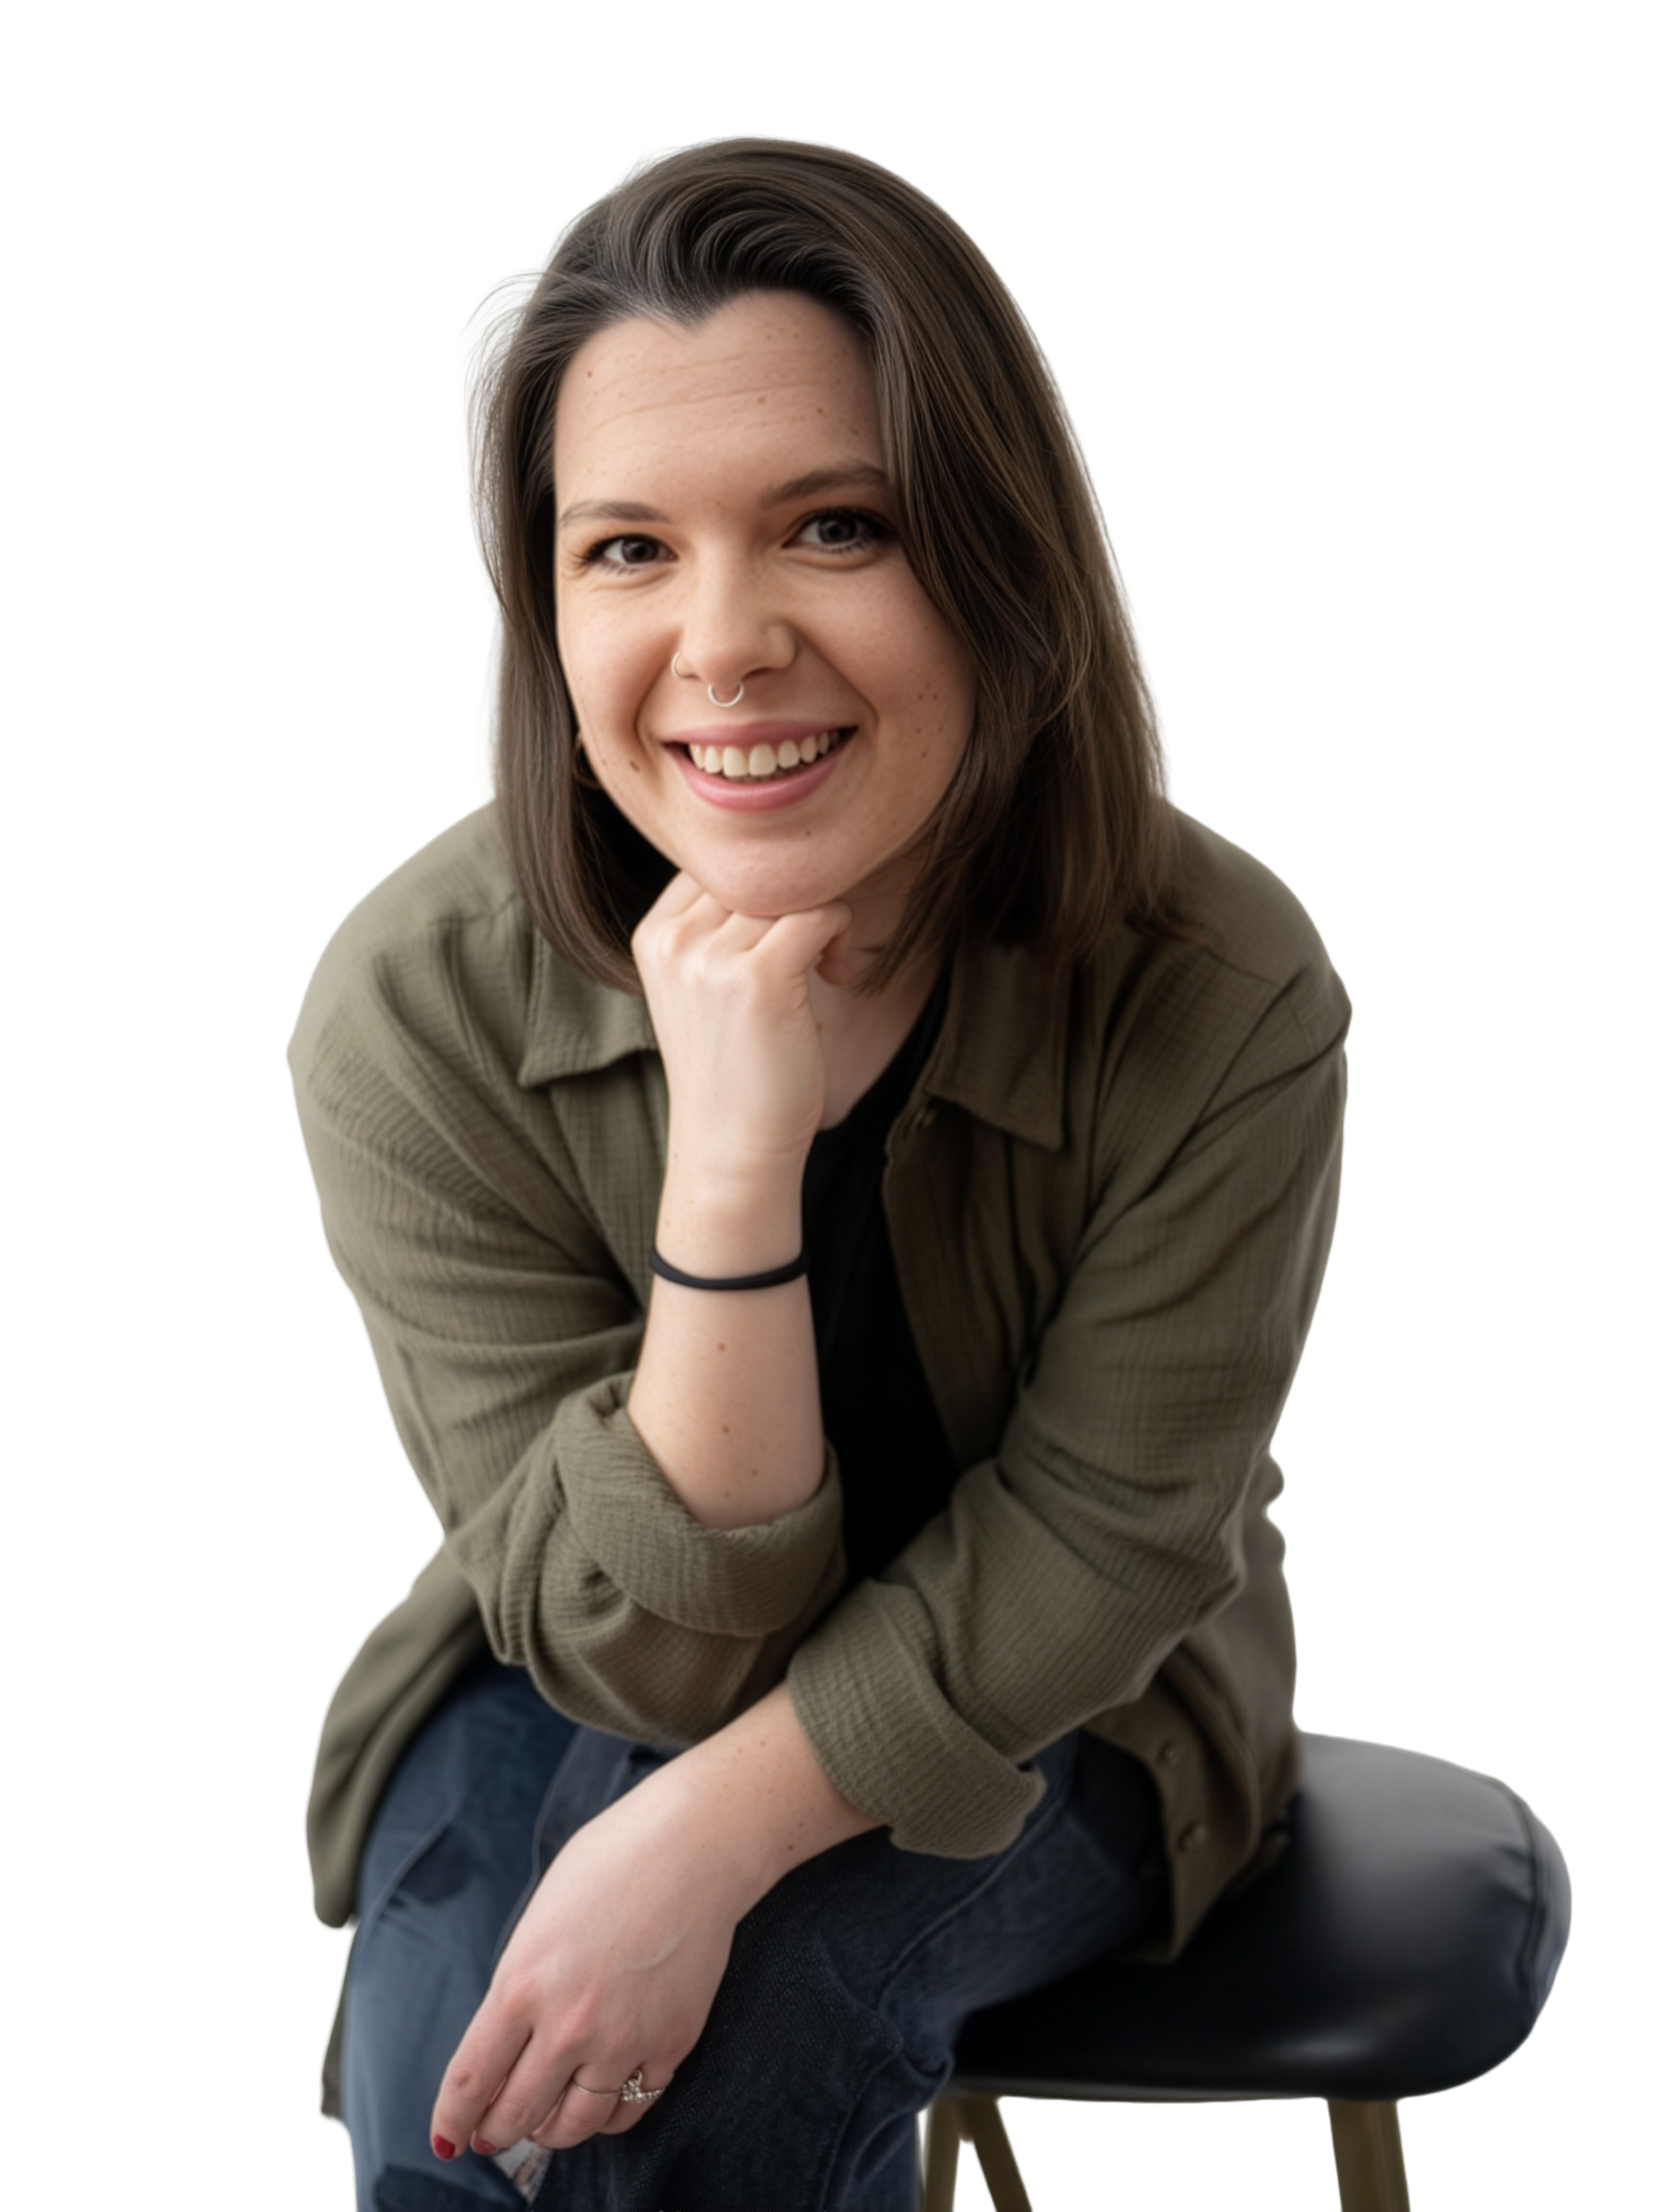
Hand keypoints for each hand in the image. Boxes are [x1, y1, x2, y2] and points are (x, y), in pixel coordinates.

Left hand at [430, 1761, 749, 2159]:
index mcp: (521, 1985)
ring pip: (574, 2124)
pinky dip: (608, 2113)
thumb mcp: (538, 1922)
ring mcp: (623, 2039)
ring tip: (545, 2122)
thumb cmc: (610, 1864)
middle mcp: (568, 2024)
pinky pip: (630, 2107)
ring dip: (551, 2130)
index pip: (472, 2081)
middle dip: (497, 2131)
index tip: (448, 2139)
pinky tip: (599, 2099)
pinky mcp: (671, 2043)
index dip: (453, 2122)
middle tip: (494, 2133)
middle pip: (517, 2113)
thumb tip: (507, 2044)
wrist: (693, 1847)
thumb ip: (518, 1987)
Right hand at [631, 871, 853, 1178]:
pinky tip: (836, 976)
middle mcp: (674, 939)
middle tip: (815, 953)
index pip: (715, 862)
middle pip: (757, 870)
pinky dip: (840, 935)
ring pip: (792, 889)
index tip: (783, 936)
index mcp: (654, 935)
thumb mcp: (705, 987)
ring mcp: (709, 956)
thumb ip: (721, 927)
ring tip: (824, 967)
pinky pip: (820, 913)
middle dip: (798, 900)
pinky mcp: (757, 978)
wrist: (731, 1148)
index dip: (764, 886)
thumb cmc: (735, 1069)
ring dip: (824, 919)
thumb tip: (789, 865)